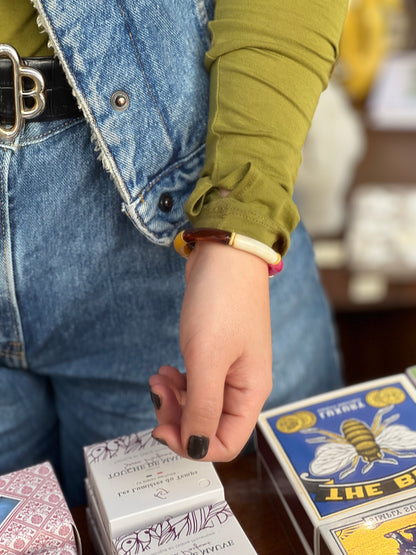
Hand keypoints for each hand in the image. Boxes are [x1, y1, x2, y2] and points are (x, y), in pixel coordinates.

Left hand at [149, 241, 272, 460]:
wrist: (225, 255)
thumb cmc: (221, 304)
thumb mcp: (207, 359)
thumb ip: (202, 408)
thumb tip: (195, 447)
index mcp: (251, 393)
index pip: (225, 444)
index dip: (191, 444)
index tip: (161, 426)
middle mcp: (243, 386)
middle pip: (208, 425)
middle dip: (176, 417)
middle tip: (155, 392)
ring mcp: (229, 369)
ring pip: (199, 404)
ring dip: (173, 398)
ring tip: (157, 376)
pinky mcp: (215, 354)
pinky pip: (196, 383)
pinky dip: (178, 382)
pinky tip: (165, 369)